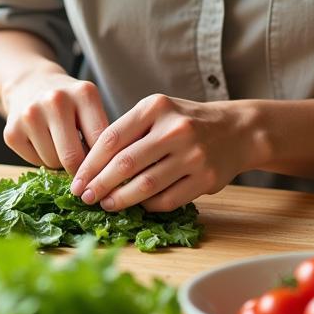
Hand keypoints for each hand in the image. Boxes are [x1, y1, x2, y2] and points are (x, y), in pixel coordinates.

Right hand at [1, 68, 110, 175]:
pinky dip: (42, 160)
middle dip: (79, 170)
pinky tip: (42, 142)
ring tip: (59, 144)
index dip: (103, 162)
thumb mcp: (90, 106)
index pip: (99, 140)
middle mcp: (55, 100)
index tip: (103, 172)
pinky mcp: (11, 131)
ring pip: (53, 162)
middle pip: (73, 157)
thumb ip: (99, 134)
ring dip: (59, 162)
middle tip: (82, 170)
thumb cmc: (69, 102)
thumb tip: (102, 174)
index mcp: (83, 93)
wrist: (31, 83)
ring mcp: (30, 115)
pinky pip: (34, 162)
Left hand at [70, 94, 258, 212]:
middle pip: (125, 164)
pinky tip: (138, 205)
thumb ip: (130, 131)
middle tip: (85, 198)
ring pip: (145, 185)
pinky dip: (148, 206)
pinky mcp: (205, 178)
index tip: (76, 181)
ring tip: (107, 205)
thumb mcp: (159, 112)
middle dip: (100, 185)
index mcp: (156, 107)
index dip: (90, 164)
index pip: (112, 137)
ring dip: (121, 200)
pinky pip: (167, 199)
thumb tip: (91, 165)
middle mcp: (174, 128)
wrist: (237, 129)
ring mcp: (192, 154)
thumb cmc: (186, 121)